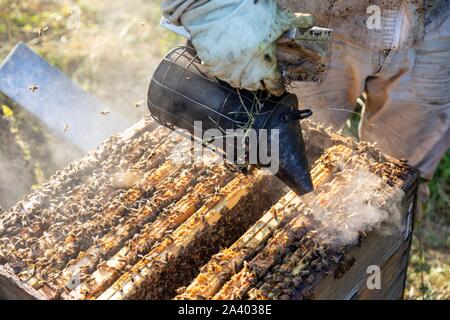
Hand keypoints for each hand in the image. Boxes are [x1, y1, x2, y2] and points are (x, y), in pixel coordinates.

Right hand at [180, 0, 313, 95]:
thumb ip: (295, 23)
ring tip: (244, 61)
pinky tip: (227, 54)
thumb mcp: (279, 17)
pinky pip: (221, 73)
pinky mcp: (212, 68)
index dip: (278, 86)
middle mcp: (247, 75)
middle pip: (257, 86)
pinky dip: (225, 67)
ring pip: (238, 82)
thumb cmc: (252, 13)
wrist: (218, 7)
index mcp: (266, 66)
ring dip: (243, 75)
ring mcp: (228, 73)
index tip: (278, 85)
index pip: (275, 86)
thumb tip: (310, 21)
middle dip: (260, 79)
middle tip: (260, 68)